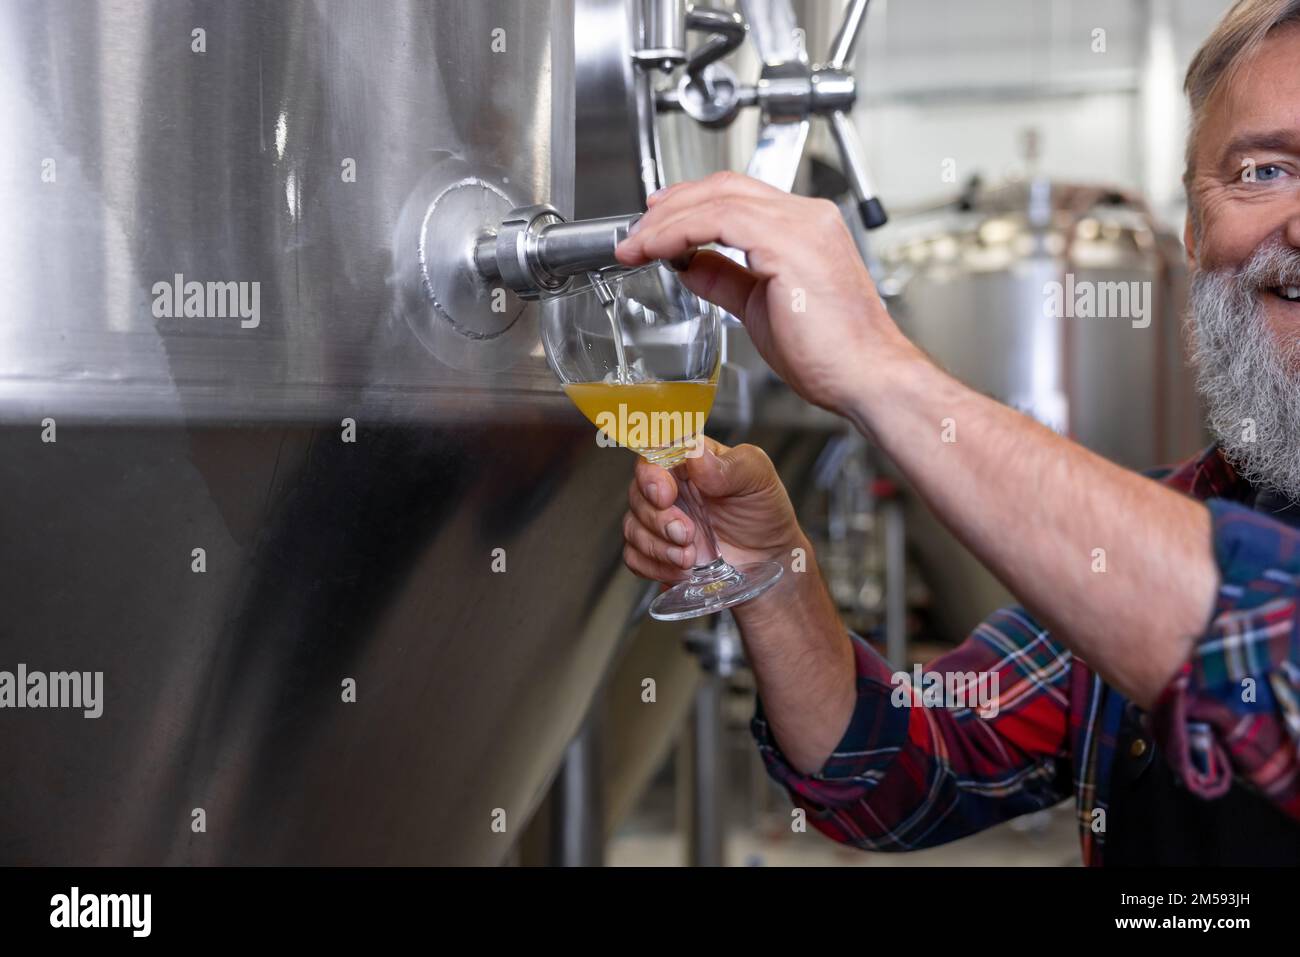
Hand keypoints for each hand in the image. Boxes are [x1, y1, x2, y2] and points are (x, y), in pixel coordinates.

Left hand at [615, 171, 919, 415]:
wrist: (867, 379)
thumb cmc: (831, 356)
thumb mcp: (760, 309)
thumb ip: (726, 279)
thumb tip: (688, 264)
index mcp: (806, 228)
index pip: (737, 195)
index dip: (689, 203)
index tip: (655, 223)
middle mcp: (808, 217)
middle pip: (724, 187)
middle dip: (670, 206)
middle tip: (634, 232)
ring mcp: (802, 226)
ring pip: (717, 199)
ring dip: (667, 220)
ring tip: (636, 244)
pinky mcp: (789, 245)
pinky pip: (720, 221)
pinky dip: (681, 231)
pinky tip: (658, 250)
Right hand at [621, 437, 803, 583]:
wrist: (769, 562)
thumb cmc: (765, 513)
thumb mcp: (759, 478)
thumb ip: (730, 464)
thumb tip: (696, 455)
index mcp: (689, 462)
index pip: (653, 455)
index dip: (651, 474)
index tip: (665, 494)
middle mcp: (670, 489)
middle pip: (637, 493)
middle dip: (658, 518)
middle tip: (687, 534)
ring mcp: (661, 521)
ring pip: (632, 526)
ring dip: (657, 545)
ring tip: (690, 557)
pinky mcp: (658, 552)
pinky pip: (634, 556)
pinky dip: (654, 566)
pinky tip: (681, 571)